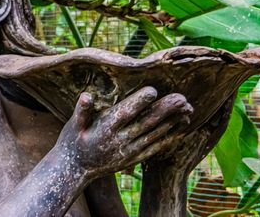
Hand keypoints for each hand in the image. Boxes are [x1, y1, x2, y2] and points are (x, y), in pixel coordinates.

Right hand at [57, 86, 192, 178]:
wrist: (75, 169)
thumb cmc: (72, 140)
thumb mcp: (73, 124)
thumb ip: (81, 110)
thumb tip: (86, 95)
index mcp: (105, 128)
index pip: (125, 113)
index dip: (139, 101)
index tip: (153, 90)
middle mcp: (119, 140)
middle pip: (145, 123)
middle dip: (165, 110)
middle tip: (181, 98)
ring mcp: (128, 151)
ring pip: (154, 135)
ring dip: (172, 122)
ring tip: (187, 109)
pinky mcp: (133, 158)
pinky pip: (154, 148)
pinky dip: (168, 138)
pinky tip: (179, 128)